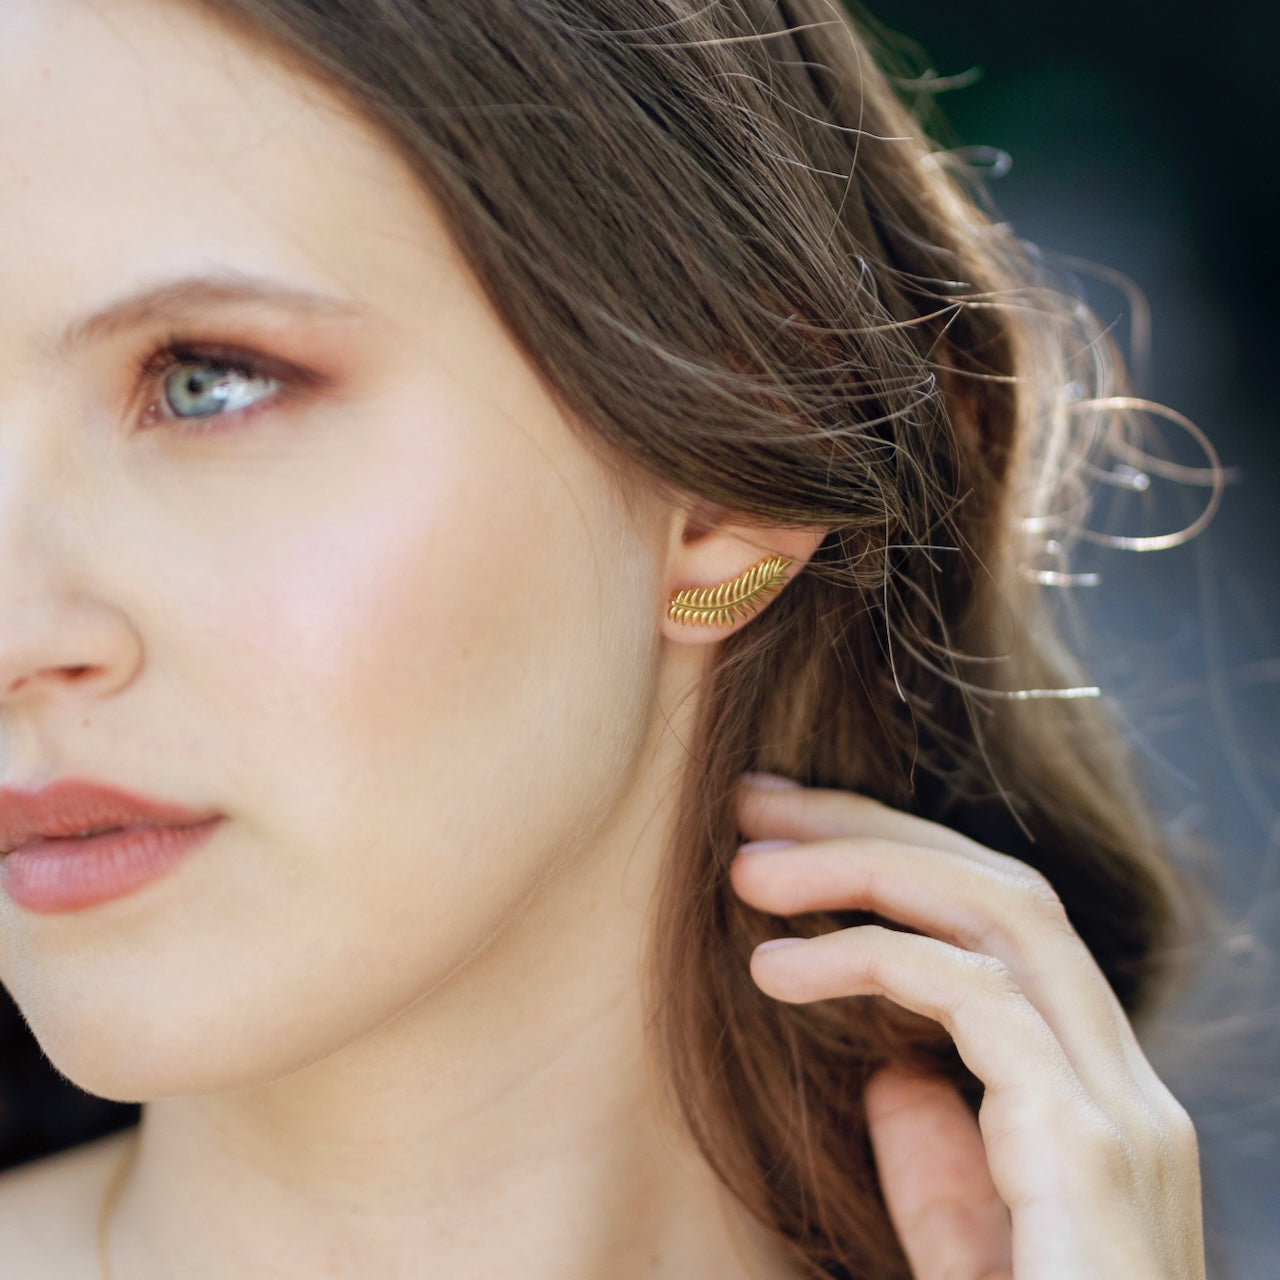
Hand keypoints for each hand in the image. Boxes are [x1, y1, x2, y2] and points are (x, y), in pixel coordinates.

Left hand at [731, 776, 1204, 1279]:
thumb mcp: (965, 1257)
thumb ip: (941, 1162)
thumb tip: (889, 1068)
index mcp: (1094, 1098)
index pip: (1003, 922)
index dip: (892, 858)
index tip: (785, 837)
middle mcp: (1123, 1086)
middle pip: (1002, 889)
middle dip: (871, 829)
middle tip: (751, 802)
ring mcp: (1119, 1114)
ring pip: (997, 915)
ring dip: (860, 872)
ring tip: (745, 873)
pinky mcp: (1091, 1153)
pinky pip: (973, 1001)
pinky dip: (867, 961)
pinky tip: (772, 971)